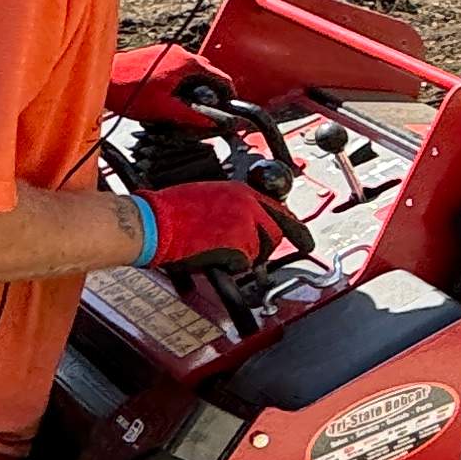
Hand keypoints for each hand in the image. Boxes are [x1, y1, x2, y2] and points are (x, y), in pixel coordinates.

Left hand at [107, 42, 230, 130]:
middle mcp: (178, 52)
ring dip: (193, 85)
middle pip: (205, 72)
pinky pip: (176, 66)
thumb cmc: (129, 93)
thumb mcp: (165, 110)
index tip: (231, 104)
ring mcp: (166, 51)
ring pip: (190, 69)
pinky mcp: (155, 54)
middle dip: (209, 90)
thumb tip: (212, 124)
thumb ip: (192, 117)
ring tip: (188, 103)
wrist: (102, 79)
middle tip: (209, 108)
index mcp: (186, 63)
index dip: (228, 93)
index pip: (219, 77)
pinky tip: (170, 94)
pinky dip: (180, 79)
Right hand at [142, 178, 299, 277]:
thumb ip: (237, 208)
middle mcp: (249, 207)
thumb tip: (246, 222)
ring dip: (243, 257)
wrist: (156, 222)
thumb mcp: (211, 196)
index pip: (280, 212)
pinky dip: (230, 267)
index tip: (305, 239)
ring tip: (216, 249)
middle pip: (275, 235)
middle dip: (263, 246)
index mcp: (242, 192)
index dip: (293, 228)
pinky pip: (243, 266)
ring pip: (259, 253)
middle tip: (243, 251)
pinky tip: (212, 256)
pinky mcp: (237, 248)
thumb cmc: (171, 210)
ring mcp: (245, 228)